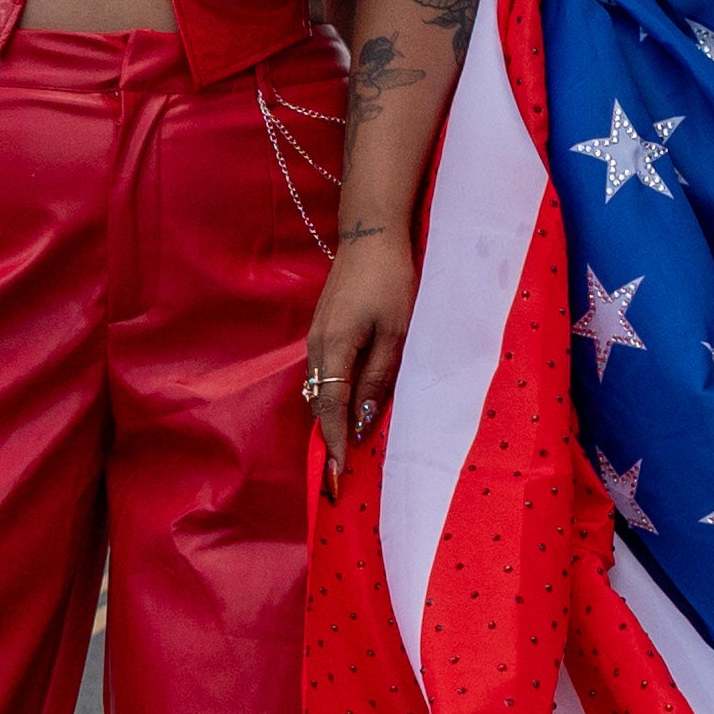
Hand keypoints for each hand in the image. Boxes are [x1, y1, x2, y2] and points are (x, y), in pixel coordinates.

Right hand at [307, 232, 417, 480]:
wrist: (371, 235)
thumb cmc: (391, 282)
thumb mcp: (396, 333)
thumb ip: (380, 378)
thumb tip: (365, 421)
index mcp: (333, 350)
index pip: (330, 409)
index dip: (335, 444)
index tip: (338, 476)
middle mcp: (317, 347)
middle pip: (320, 404)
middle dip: (330, 440)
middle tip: (339, 477)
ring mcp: (316, 338)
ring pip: (321, 390)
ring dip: (332, 420)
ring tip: (344, 452)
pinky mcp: (324, 330)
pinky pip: (325, 375)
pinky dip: (334, 398)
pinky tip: (348, 410)